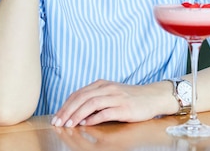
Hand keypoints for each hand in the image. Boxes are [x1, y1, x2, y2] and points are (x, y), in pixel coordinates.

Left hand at [51, 79, 170, 127]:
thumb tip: (78, 112)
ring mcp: (116, 97)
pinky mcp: (124, 108)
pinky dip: (94, 118)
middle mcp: (108, 88)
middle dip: (67, 110)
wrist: (153, 97)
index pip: (79, 93)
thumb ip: (96, 99)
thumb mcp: (111, 94)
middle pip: (82, 97)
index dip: (66, 105)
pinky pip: (105, 112)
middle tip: (58, 121)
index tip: (57, 115)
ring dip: (77, 114)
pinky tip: (86, 124)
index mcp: (102, 84)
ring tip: (69, 124)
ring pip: (91, 103)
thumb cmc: (131, 98)